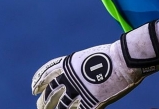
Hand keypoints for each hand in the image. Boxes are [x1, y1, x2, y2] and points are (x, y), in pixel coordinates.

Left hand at [31, 23, 158, 108]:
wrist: (125, 59)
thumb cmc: (113, 55)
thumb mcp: (89, 57)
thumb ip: (79, 69)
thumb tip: (76, 78)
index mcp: (69, 64)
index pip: (47, 74)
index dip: (39, 82)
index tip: (33, 90)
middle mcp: (70, 78)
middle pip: (52, 92)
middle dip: (44, 101)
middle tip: (40, 106)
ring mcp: (80, 91)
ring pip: (61, 106)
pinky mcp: (91, 101)